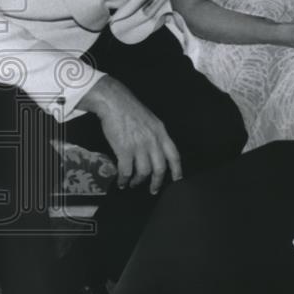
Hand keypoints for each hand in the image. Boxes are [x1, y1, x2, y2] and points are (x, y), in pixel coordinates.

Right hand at [79, 75, 181, 192]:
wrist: (115, 103)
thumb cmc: (132, 110)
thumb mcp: (152, 121)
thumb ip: (156, 136)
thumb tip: (156, 151)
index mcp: (162, 133)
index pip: (174, 155)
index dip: (177, 170)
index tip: (177, 180)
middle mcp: (153, 141)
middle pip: (160, 168)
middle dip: (157, 182)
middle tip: (153, 190)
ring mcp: (139, 146)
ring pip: (144, 172)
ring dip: (138, 181)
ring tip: (133, 184)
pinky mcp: (124, 150)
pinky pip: (126, 171)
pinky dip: (124, 179)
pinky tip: (121, 182)